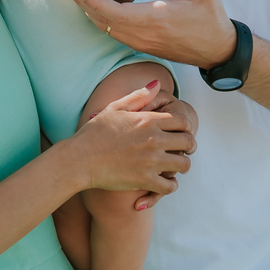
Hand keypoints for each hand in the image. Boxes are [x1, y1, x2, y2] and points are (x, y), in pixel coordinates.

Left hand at [63, 0, 236, 69]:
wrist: (218, 50)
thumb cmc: (211, 18)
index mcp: (156, 18)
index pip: (112, 11)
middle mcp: (144, 33)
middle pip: (101, 20)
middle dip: (81, 2)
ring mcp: (142, 42)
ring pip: (105, 29)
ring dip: (88, 11)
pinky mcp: (143, 46)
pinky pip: (114, 33)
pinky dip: (100, 19)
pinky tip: (94, 6)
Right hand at [72, 80, 195, 206]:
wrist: (80, 159)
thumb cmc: (95, 132)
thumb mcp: (115, 108)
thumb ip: (139, 96)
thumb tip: (158, 83)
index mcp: (148, 121)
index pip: (182, 121)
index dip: (186, 126)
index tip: (183, 132)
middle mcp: (153, 140)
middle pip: (188, 141)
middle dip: (189, 145)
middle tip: (185, 149)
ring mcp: (150, 161)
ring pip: (184, 164)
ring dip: (183, 165)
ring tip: (176, 166)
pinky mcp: (144, 180)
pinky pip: (170, 186)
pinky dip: (171, 185)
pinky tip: (166, 182)